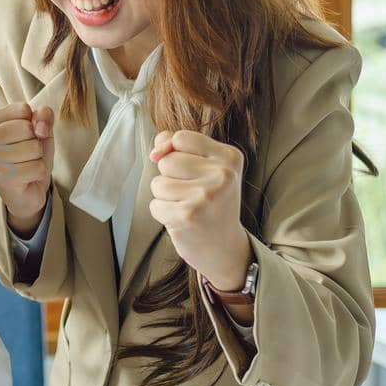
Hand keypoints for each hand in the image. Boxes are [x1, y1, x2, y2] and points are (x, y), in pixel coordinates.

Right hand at [0, 102, 54, 235]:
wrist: (27, 188)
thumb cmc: (29, 153)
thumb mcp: (40, 127)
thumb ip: (43, 115)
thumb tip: (41, 128)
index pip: (22, 109)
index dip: (32, 123)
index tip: (24, 136)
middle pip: (27, 128)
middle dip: (35, 141)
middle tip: (25, 153)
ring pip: (34, 147)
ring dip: (37, 158)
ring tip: (25, 164)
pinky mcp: (2, 179)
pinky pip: (37, 167)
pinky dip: (38, 172)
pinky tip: (26, 177)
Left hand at [148, 130, 252, 290]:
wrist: (225, 248)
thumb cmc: (212, 204)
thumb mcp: (208, 170)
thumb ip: (180, 148)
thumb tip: (157, 147)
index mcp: (229, 157)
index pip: (181, 138)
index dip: (171, 150)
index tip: (182, 167)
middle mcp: (222, 174)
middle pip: (167, 160)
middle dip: (170, 177)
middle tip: (191, 193)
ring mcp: (205, 195)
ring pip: (158, 183)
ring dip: (165, 197)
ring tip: (186, 206)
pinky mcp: (187, 215)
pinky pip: (155, 205)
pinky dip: (162, 214)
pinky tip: (182, 220)